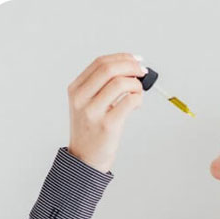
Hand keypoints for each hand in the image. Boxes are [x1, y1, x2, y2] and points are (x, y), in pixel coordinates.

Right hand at [67, 53, 146, 172]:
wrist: (85, 160)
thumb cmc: (92, 132)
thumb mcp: (88, 105)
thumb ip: (103, 87)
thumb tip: (131, 69)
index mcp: (76, 89)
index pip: (100, 63)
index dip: (122, 58)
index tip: (136, 60)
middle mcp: (81, 98)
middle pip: (109, 69)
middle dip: (131, 66)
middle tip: (143, 72)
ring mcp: (93, 112)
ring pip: (120, 83)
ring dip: (136, 84)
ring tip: (139, 92)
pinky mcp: (108, 125)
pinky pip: (128, 102)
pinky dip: (138, 98)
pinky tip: (137, 103)